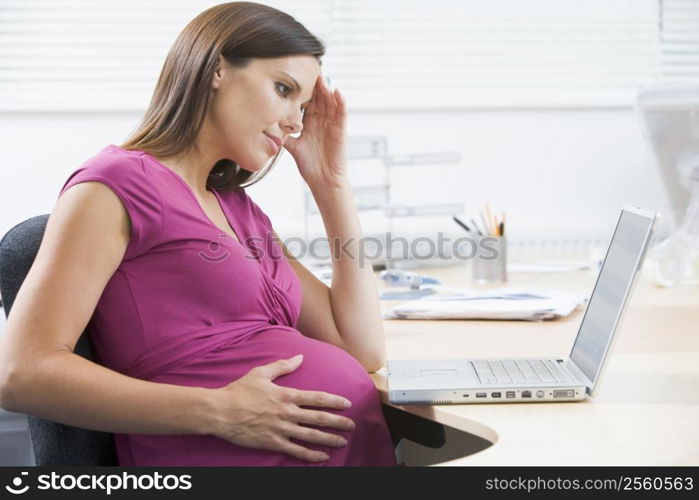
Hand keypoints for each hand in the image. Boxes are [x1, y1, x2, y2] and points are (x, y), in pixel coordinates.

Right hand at [209, 354, 355, 462]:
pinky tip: (322, 457)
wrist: (220, 411)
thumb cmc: (240, 390)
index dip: (334, 401)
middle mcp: (287, 413)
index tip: (347, 404)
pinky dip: (310, 455)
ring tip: (342, 442)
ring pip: (310, 435)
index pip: (317, 398)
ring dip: (329, 439)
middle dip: (338, 422)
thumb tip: (300, 356)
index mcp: (286, 395)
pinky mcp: (272, 442)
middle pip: (318, 418)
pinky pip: (295, 451)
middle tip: (352, 425)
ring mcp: (281, 429)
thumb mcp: (261, 373)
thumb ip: (283, 366)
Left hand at [283, 75, 347, 189]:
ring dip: (327, 90)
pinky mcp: (341, 130)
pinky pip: (342, 113)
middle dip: (315, 86)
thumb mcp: (293, 147)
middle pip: (319, 99)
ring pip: (330, 103)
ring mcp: (332, 125)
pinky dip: (341, 102)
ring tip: (322, 78)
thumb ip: (284, 136)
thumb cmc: (310, 166)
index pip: (306, 103)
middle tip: (309, 71)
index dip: (302, 91)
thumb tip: (266, 128)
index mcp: (310, 124)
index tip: (294, 78)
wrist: (323, 181)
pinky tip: (337, 92)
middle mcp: (322, 122)